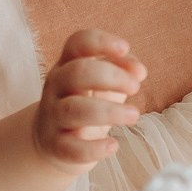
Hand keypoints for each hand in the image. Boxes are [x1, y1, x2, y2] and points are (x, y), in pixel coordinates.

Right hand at [31, 29, 145, 170]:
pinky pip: (71, 148)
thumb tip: (138, 71)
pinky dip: (94, 148)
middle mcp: (56, 87)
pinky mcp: (56, 146)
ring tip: (134, 115)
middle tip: (135, 88)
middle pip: (77, 72)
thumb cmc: (85, 103)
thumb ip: (122, 69)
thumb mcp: (102, 82)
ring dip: (109, 111)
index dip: (101, 42)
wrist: (52, 141)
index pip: (77, 43)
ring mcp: (53, 117)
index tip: (125, 48)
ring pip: (75, 109)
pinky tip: (113, 146)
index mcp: (67, 65)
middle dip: (112, 77)